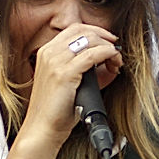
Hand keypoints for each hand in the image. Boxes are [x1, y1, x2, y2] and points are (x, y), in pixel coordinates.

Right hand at [18, 24, 122, 146]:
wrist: (42, 129)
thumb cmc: (55, 112)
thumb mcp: (67, 83)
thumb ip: (82, 69)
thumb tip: (106, 62)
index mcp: (46, 53)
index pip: (74, 29)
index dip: (94, 32)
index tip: (108, 42)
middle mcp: (48, 53)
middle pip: (82, 30)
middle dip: (104, 36)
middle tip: (115, 48)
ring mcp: (55, 62)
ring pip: (89, 39)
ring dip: (108, 46)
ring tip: (116, 60)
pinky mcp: (64, 74)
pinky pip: (92, 55)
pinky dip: (107, 54)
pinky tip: (113, 61)